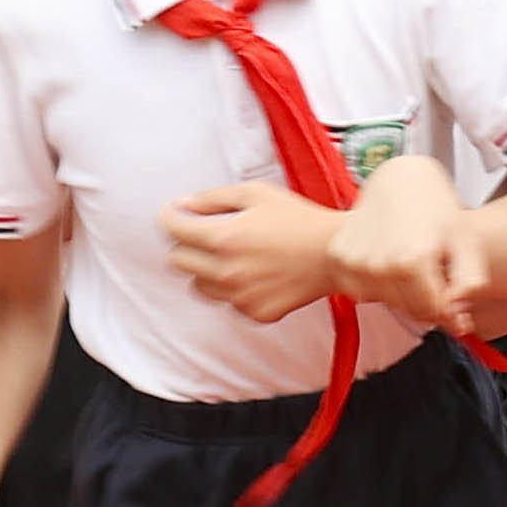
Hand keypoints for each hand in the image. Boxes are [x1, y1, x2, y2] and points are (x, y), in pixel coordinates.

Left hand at [160, 183, 344, 321]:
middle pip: (176, 261)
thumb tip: (182, 206)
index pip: (171, 230)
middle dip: (185, 244)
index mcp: (223, 237)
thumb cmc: (299, 219)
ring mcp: (239, 297)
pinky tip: (254, 272)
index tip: (176, 214)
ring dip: (205, 269)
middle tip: (206, 234)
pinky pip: (226, 302)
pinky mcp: (254, 313)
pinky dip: (233, 288)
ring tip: (233, 256)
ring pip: (197, 286)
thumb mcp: (255, 193)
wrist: (335, 254)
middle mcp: (226, 272)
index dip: (170, 217)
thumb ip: (212, 198)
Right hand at [325, 157, 483, 329]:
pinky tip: (389, 258)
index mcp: (411, 261)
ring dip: (403, 292)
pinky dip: (379, 283)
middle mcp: (378, 265)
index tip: (455, 298)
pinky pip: (365, 291)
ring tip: (411, 260)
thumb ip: (470, 283)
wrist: (399, 175)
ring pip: (387, 302)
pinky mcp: (340, 258)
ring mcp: (355, 262)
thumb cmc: (437, 206)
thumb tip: (457, 321)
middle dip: (428, 300)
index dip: (450, 309)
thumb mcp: (466, 241)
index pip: (434, 312)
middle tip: (434, 273)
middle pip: (411, 311)